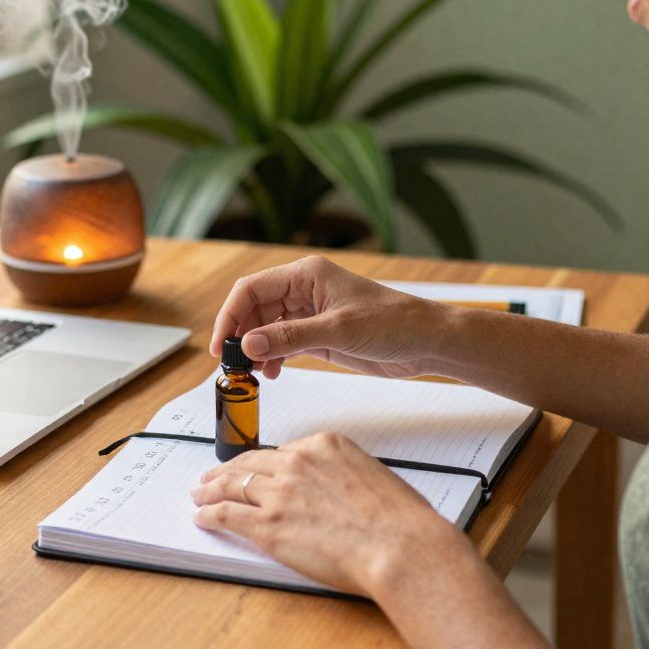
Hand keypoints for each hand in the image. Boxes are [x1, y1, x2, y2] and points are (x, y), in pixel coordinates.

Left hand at [191, 432, 465, 595]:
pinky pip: (228, 514)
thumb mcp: (372, 476)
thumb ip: (343, 476)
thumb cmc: (399, 520)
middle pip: (250, 464)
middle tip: (212, 476)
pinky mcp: (268, 526)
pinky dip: (210, 514)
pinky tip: (202, 517)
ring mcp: (279, 494)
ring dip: (210, 489)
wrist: (400, 546)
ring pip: (232, 485)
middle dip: (228, 471)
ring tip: (199, 494)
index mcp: (324, 445)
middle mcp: (297, 463)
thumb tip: (333, 490)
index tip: (254, 468)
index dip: (261, 463)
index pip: (281, 452)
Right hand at [209, 256, 445, 378]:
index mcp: (306, 275)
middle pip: (254, 309)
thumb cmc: (394, 323)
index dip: (230, 315)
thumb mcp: (338, 331)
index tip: (222, 345)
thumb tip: (248, 344)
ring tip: (251, 374)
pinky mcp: (318, 334)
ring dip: (255, 349)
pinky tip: (271, 373)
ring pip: (265, 327)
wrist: (426, 342)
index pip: (252, 289)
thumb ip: (290, 337)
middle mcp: (304, 290)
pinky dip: (271, 358)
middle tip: (233, 365)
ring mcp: (310, 313)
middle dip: (240, 335)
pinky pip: (282, 343)